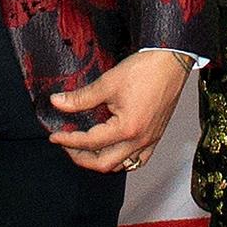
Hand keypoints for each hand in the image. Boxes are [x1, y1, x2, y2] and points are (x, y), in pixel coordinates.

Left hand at [48, 50, 191, 173]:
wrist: (171, 61)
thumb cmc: (145, 70)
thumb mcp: (107, 83)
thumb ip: (81, 97)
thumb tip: (58, 102)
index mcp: (127, 129)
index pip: (90, 142)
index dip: (68, 139)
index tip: (55, 135)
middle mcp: (140, 140)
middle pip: (104, 164)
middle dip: (81, 157)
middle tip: (66, 145)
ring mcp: (150, 140)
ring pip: (122, 165)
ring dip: (100, 161)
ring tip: (86, 149)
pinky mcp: (156, 135)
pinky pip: (138, 160)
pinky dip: (122, 160)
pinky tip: (112, 150)